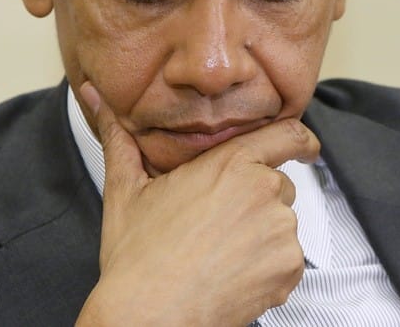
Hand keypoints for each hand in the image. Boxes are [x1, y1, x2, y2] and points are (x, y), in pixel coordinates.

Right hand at [75, 82, 319, 326]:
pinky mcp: (289, 267)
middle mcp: (264, 190)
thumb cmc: (136, 257)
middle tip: (217, 228)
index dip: (302, 139)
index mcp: (231, 164)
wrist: (148, 316)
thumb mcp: (125, 190)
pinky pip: (287, 260)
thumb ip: (119, 137)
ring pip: (281, 224)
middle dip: (254, 203)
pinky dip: (267, 269)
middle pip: (277, 186)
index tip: (308, 146)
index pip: (287, 136)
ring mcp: (281, 230)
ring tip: (218, 256)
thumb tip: (91, 94)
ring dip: (260, 237)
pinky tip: (231, 276)